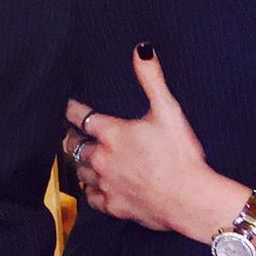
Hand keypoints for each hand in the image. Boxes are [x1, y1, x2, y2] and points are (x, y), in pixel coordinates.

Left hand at [64, 44, 229, 237]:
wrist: (189, 199)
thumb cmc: (181, 155)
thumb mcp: (169, 110)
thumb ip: (151, 79)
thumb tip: (141, 50)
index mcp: (112, 133)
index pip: (79, 116)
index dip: (71, 109)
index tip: (66, 106)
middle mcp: (102, 158)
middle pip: (73, 145)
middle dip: (72, 138)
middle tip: (71, 134)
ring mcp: (105, 184)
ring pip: (79, 171)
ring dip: (80, 163)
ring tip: (81, 159)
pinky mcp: (113, 206)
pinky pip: (91, 197)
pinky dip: (90, 191)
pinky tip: (94, 187)